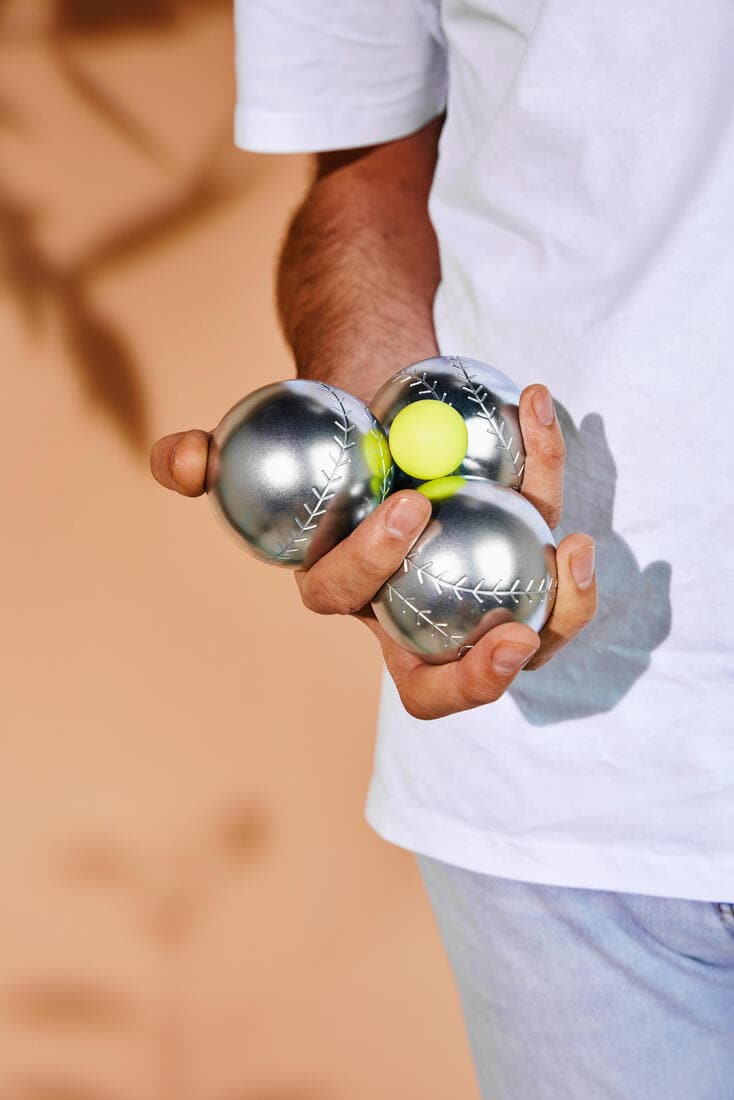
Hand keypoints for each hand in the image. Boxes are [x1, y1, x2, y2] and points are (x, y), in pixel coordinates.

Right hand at [149, 383, 596, 719]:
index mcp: (373, 607)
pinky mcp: (530, 535)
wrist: (376, 401)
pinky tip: (543, 413)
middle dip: (492, 673)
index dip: (398, 619)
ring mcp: (492, 579)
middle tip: (515, 629)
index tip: (408, 525)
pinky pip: (553, 531)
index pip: (387, 647)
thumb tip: (174, 461)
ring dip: (567, 603)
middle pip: (469, 674)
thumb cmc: (319, 441)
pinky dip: (554, 475)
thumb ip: (214, 464)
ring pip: (538, 622)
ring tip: (576, 547)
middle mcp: (435, 608)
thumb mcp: (260, 451)